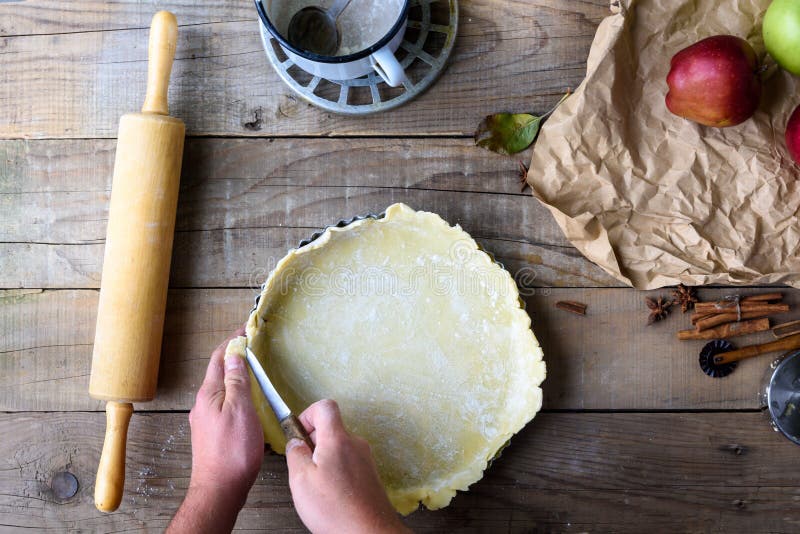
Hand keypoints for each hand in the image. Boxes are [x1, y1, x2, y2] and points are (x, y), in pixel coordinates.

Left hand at [167, 327, 263, 533]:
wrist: (220, 489)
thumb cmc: (232, 450)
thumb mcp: (240, 409)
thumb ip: (237, 380)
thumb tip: (234, 353)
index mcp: (209, 393)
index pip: (219, 357)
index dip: (232, 341)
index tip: (246, 329)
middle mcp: (204, 404)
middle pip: (219, 371)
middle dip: (235, 356)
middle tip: (253, 346)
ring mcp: (206, 419)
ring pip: (222, 389)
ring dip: (236, 375)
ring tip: (254, 369)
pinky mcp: (213, 433)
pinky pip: (225, 404)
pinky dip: (237, 393)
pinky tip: (248, 400)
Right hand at [286, 399, 409, 533]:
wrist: (369, 533)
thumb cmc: (336, 510)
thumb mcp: (301, 480)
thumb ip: (295, 454)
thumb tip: (295, 442)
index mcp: (337, 439)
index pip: (325, 406)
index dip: (307, 414)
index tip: (298, 433)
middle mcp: (355, 444)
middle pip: (331, 427)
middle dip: (313, 442)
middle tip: (303, 466)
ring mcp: (365, 459)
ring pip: (338, 447)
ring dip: (324, 459)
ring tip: (317, 485)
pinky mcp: (369, 474)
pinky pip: (348, 462)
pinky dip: (336, 471)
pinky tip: (330, 493)